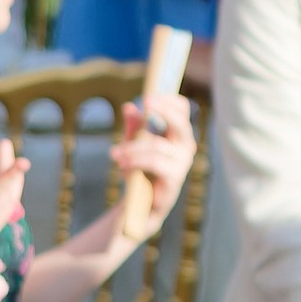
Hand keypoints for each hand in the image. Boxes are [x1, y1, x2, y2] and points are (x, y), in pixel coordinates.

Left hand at [111, 93, 196, 214]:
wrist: (142, 205)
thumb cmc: (141, 172)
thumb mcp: (134, 145)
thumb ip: (134, 127)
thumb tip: (129, 107)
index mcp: (178, 136)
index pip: (183, 110)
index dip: (169, 100)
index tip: (149, 96)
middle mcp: (185, 147)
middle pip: (180, 122)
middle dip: (163, 110)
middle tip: (145, 102)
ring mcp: (182, 163)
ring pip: (156, 145)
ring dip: (132, 148)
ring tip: (115, 154)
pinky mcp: (174, 178)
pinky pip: (153, 162)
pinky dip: (135, 161)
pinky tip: (122, 165)